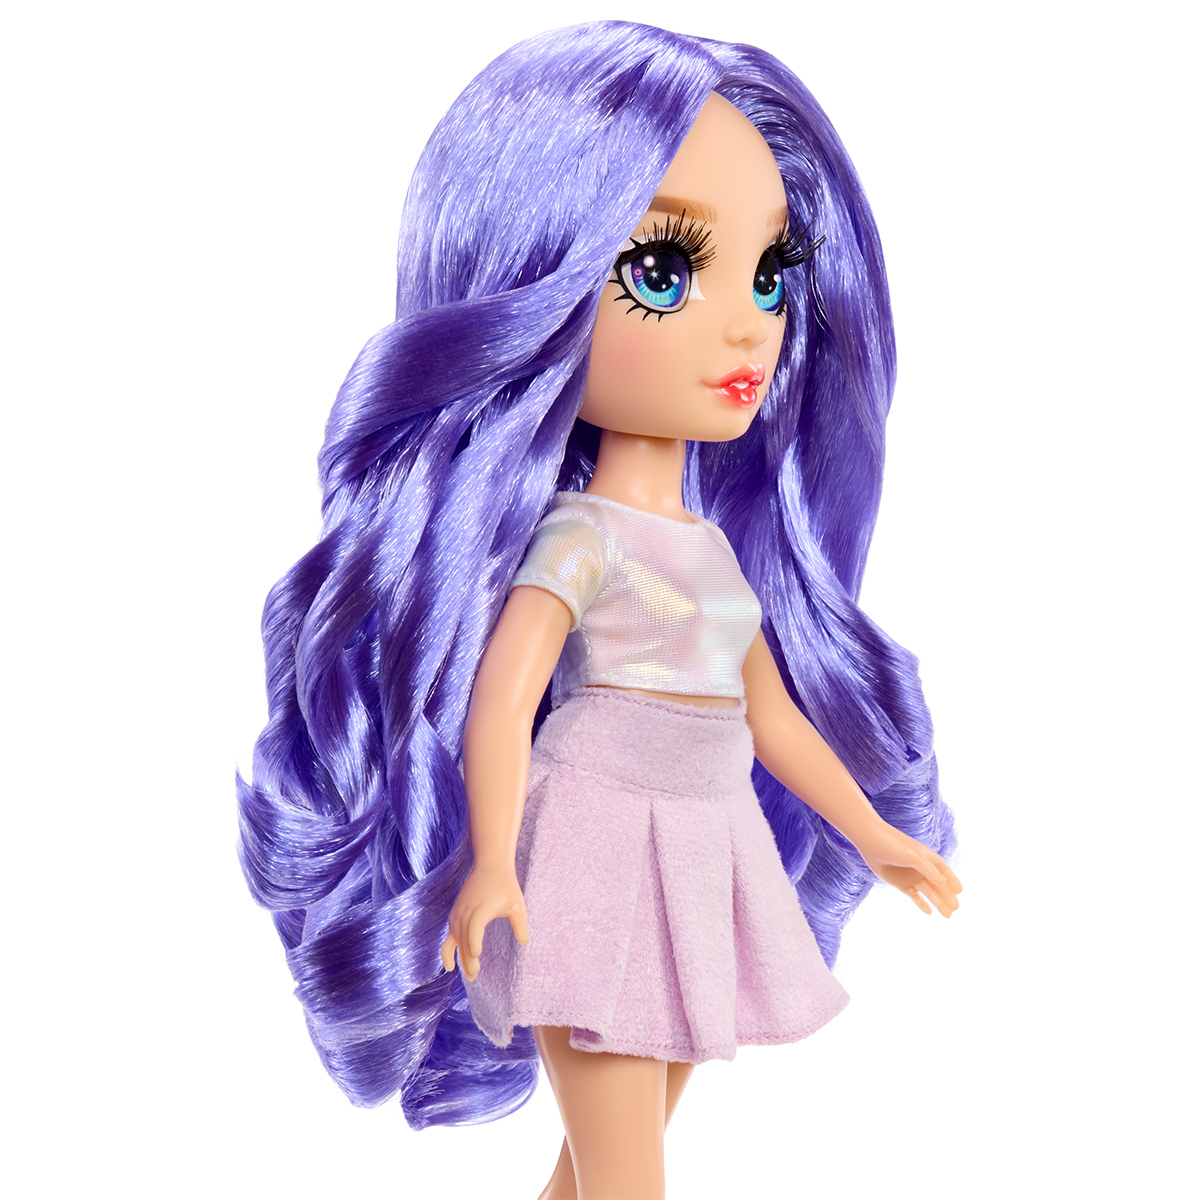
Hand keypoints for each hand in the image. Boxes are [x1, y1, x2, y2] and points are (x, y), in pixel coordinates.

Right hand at [440, 864, 529, 981]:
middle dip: (468, 958)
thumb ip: (521, 924)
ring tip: (470, 975)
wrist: (489, 866)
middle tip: (474, 976)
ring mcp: (458, 912)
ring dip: (459, 957)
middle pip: (464, 937)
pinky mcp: (455, 914)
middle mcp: (466, 910)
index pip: (474, 926)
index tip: (476, 954)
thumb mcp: (517, 904)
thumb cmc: (506, 886)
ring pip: (455, 939)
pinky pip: (449, 934)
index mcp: (482, 907)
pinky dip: (448, 949)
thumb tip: (524, 942)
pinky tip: (451, 965)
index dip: (474, 940)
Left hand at [855, 823, 961, 916]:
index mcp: (926, 857)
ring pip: (928, 892)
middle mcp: (920, 867)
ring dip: (938, 902)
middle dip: (947, 896)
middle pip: (938, 884)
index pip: (944, 870)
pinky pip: (914, 895)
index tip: (960, 891)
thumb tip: (943, 883)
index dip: (952, 880)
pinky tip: (929, 912)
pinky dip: (921, 903)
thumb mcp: (913, 856)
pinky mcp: (900, 883)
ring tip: (948, 915)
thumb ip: (928, 869)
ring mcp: (910, 876)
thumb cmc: (893, 844)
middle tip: (956, 908)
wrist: (871, 842)